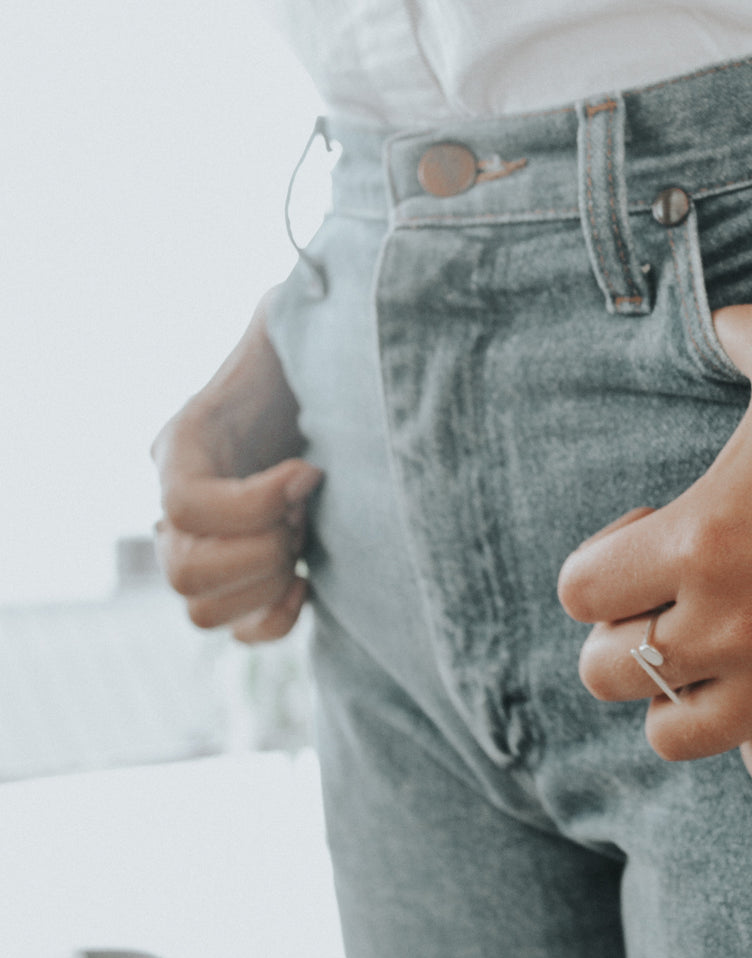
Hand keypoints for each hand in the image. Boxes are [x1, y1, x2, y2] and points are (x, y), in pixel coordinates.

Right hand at [152, 290, 321, 641]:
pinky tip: (311, 581)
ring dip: (266, 580)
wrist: (352, 388)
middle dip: (261, 548)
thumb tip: (297, 317)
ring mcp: (211, 542)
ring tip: (309, 534)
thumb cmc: (327, 350)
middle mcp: (182, 499)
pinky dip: (273, 620)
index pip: (182, 503)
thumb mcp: (300, 322)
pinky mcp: (251, 573)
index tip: (311, 472)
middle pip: (182, 570)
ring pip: (201, 609)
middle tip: (309, 512)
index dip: (253, 503)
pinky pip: (238, 629)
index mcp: (187, 441)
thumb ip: (288, 319)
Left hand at [559, 300, 751, 808]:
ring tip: (723, 659)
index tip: (653, 531)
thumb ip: (735, 331)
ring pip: (677, 739)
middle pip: (608, 676)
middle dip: (624, 637)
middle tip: (676, 599)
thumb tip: (716, 323)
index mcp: (699, 539)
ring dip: (683, 701)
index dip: (601, 562)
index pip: (580, 593)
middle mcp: (731, 626)